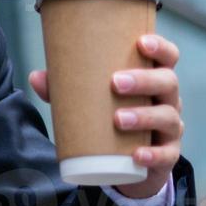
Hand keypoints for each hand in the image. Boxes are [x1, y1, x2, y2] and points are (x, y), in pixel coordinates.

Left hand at [29, 33, 183, 198]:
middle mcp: (167, 100)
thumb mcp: (90, 101)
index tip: (141, 43)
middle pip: (168, 83)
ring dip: (144, 116)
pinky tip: (137, 155)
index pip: (168, 57)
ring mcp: (170, 128)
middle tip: (115, 82)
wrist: (127, 163)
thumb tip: (36, 77)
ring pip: (168, 117)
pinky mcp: (168, 154)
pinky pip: (167, 154)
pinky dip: (153, 154)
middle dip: (144, 80)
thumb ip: (64, 88)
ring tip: (118, 119)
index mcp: (152, 79)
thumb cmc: (110, 118)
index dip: (160, 47)